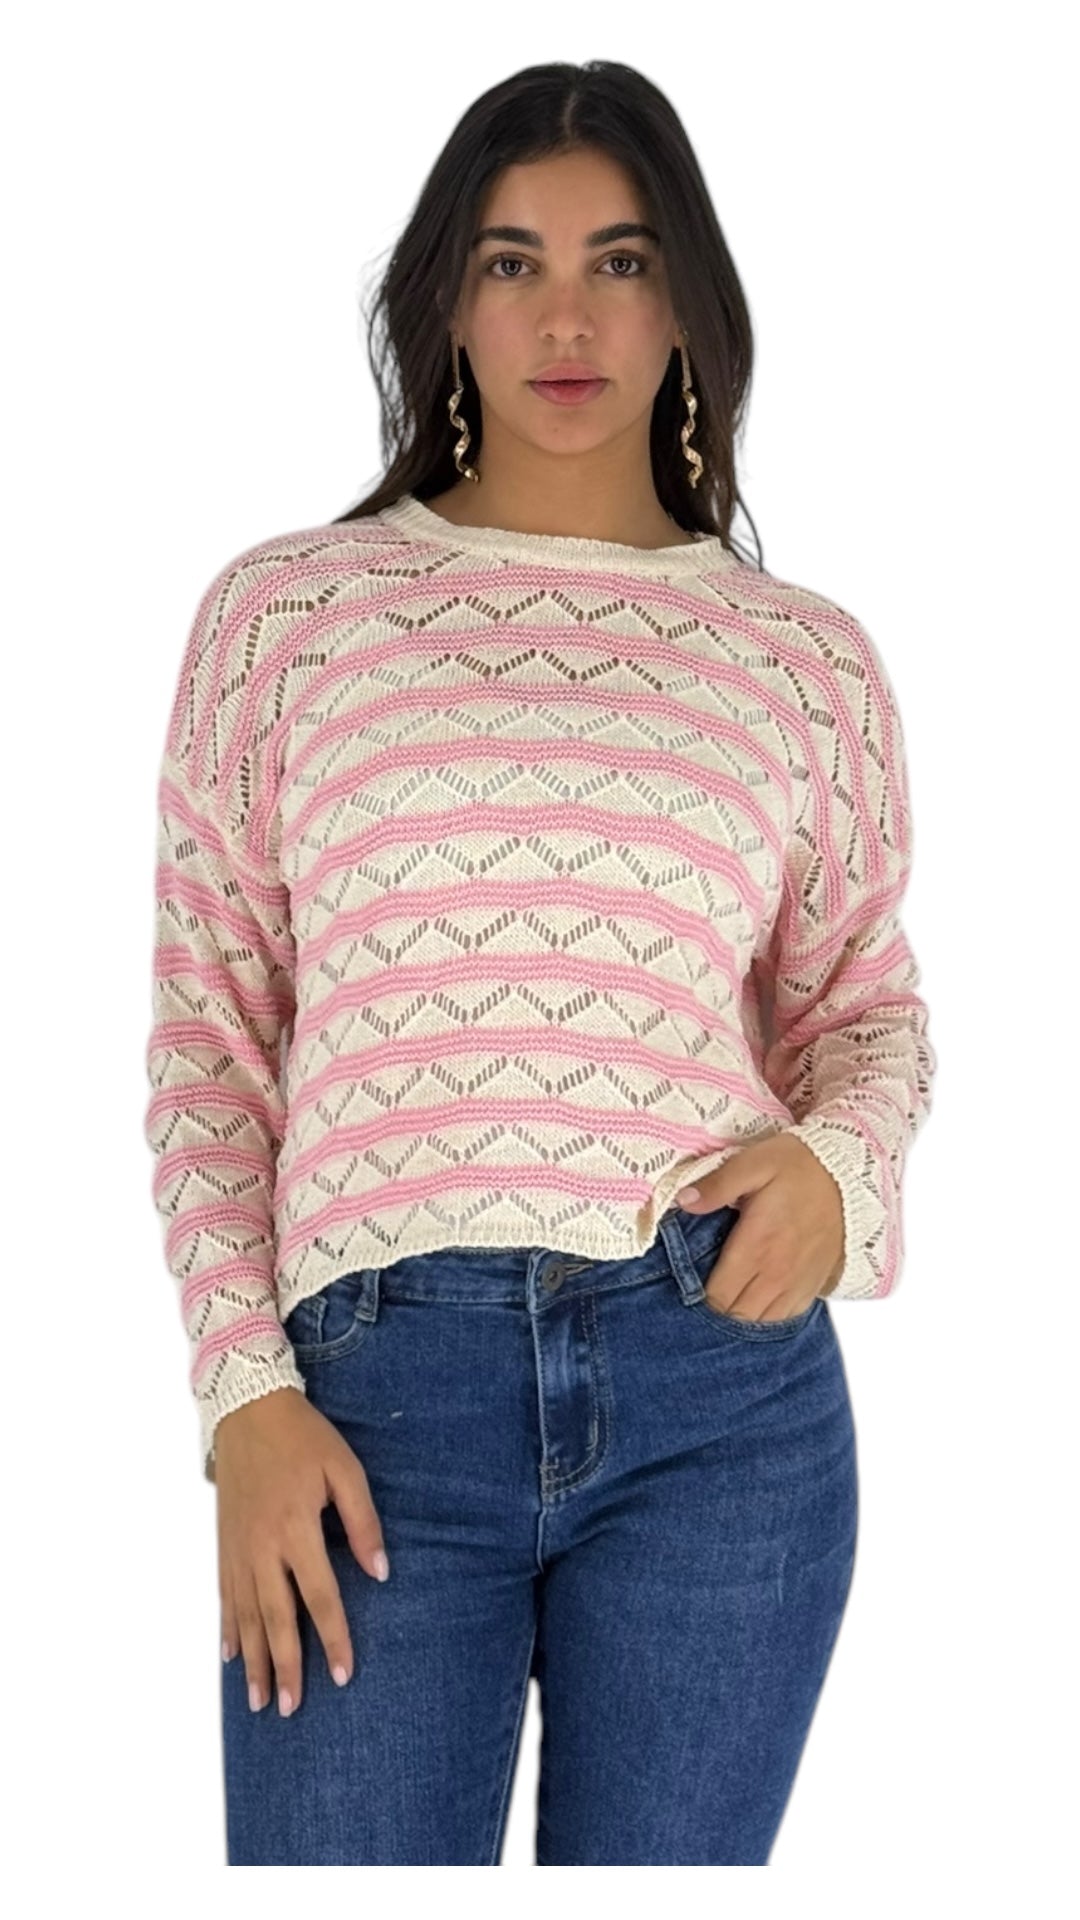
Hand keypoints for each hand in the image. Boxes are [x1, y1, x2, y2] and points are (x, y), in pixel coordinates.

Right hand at [215, 1386, 389, 1717]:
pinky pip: (225, 1595)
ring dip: (254, 1660)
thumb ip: (363, 1522)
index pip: (318, 1597)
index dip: (333, 1638)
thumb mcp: (344, 1469)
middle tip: (291, 1709)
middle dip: (285, 1666)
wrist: (248, 1408)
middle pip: (276, 1618)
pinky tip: (232, 1656)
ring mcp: (238, 1548)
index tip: (343, 1675)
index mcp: (296, 1528)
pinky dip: (228, 1629)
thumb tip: (381, 1573)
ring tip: (259, 1701)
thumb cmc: (303, 1437)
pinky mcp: (224, 1542)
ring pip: (245, 1616)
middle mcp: (262, 1546)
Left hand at [674, 1133, 844, 1320]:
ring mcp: (797, 1284)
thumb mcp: (754, 1163)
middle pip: (736, 1316)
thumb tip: (683, 1201)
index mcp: (756, 1247)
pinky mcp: (813, 1285)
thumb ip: (717, 1185)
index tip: (685, 1284)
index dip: (696, 1297)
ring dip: (739, 1316)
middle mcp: (776, 1274)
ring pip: (760, 1323)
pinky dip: (765, 1317)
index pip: (717, 1297)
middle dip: (714, 1311)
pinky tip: (753, 1301)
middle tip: (700, 1291)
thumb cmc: (799, 1166)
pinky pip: (785, 1318)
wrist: (850, 1175)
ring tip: (725, 1297)